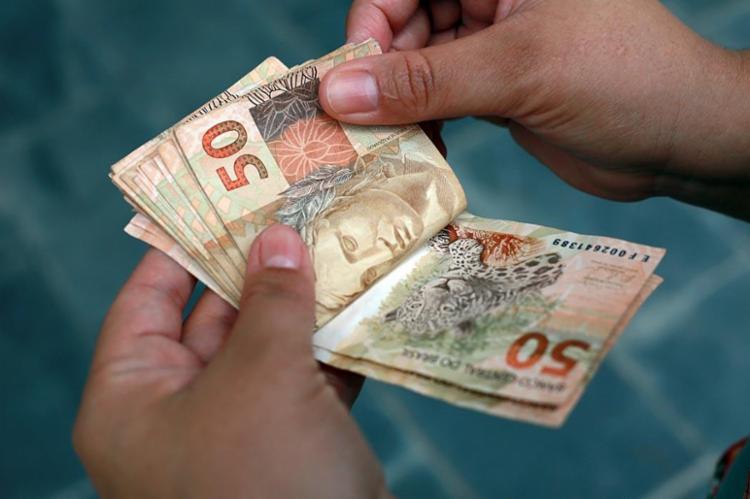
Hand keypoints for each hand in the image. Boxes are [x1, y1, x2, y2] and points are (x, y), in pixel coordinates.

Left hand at [73, 225, 388, 497]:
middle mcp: (178, 413)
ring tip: (339, 247)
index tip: (221, 198)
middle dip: (259, 270)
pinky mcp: (289, 449)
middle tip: (297, 212)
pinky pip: (304, 381)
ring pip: (268, 349)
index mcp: (135, 400)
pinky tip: (363, 306)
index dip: (181, 246)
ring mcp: (237, 433)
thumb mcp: (260, 379)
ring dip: (304, 306)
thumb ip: (270, 302)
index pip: (145, 300)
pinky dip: (332, 348)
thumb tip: (277, 236)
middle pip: (213, 319)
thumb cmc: (264, 480)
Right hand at [320, 0, 749, 219]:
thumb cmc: (622, 79)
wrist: (679, 140)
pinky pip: (438, 101)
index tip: (351, 82)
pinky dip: (422, 126)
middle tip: (359, 127)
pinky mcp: (494, 90)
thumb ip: (427, 80)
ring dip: (397, 107)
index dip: (371, 23)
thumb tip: (339, 91)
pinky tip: (419, 151)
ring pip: (417, 67)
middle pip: (403, 24)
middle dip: (380, 74)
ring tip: (385, 147)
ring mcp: (490, 46)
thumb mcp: (519, 70)